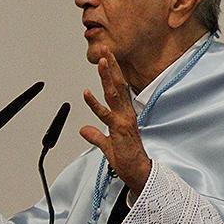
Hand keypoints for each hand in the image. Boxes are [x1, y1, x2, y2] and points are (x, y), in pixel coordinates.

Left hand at [79, 50, 151, 196]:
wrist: (139, 174)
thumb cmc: (128, 160)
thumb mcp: (107, 146)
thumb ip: (96, 136)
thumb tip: (84, 129)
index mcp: (125, 115)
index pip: (119, 89)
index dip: (113, 73)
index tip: (108, 58)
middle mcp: (126, 114)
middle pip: (118, 85)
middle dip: (112, 67)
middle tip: (105, 49)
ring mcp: (123, 121)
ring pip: (114, 94)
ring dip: (107, 77)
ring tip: (101, 62)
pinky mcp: (119, 130)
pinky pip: (106, 115)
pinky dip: (95, 104)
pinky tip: (86, 93)